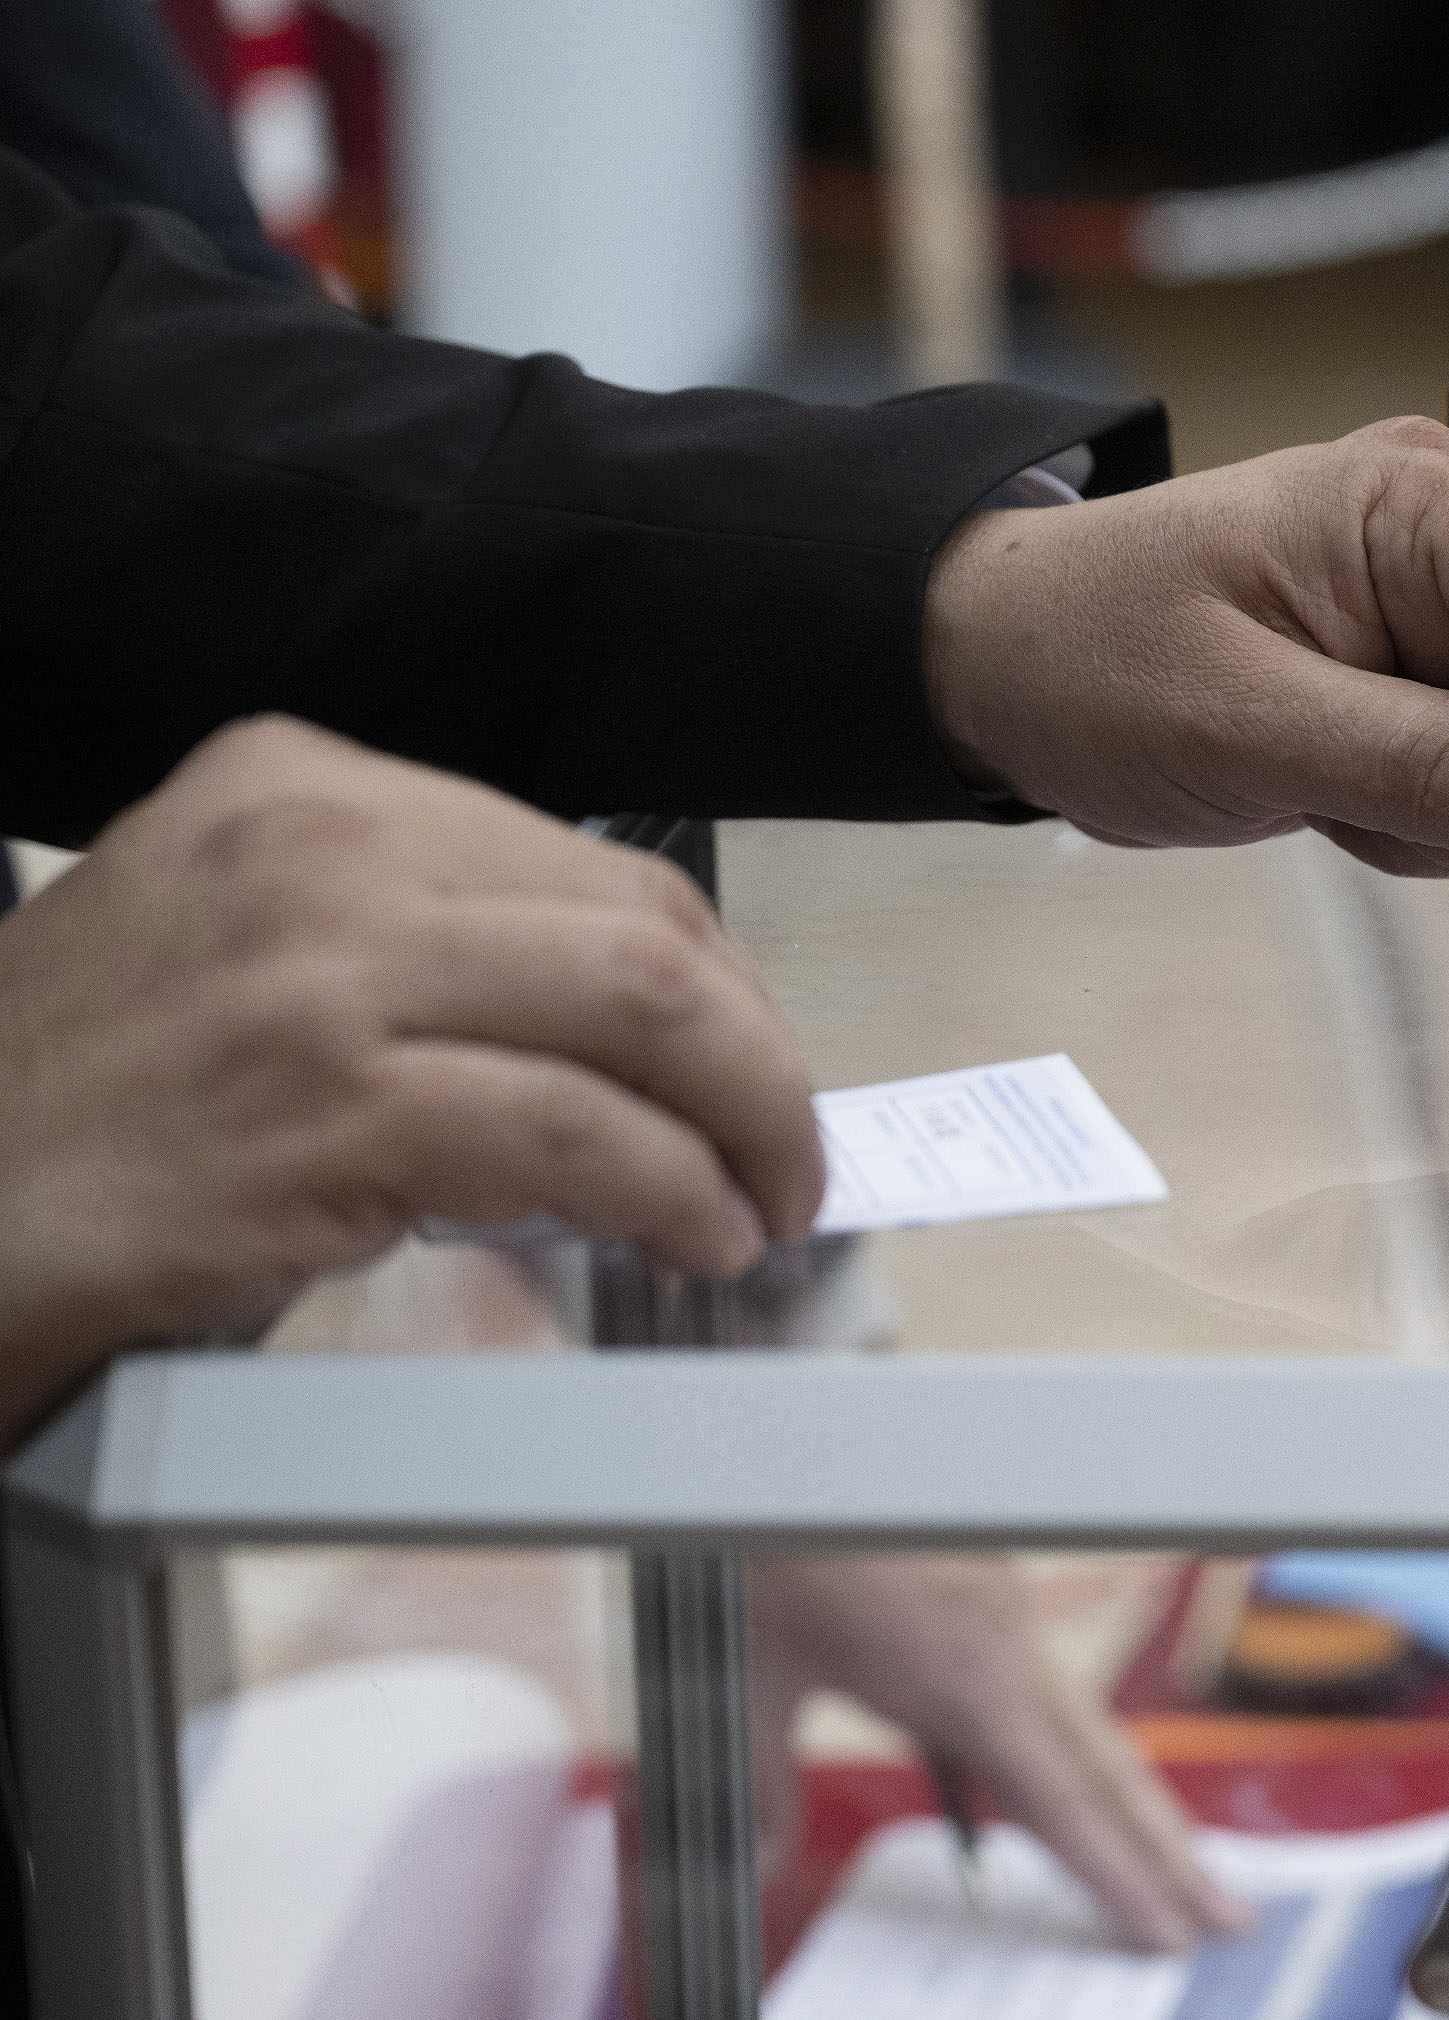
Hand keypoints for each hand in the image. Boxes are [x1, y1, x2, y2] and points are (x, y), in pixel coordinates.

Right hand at [0, 718, 820, 1442]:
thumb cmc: (91, 1096)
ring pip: (645, 1018)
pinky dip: (675, 1195)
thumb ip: (409, 931)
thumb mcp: (236, 934)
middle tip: (784, 1151)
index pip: (595, 868)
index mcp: (306, 782)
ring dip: (745, 1130)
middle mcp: (321, 845)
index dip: (713, 985)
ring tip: (758, 1207)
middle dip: (759, 1057)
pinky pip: (583, 1140)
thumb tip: (621, 1019)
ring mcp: (326, 971)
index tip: (745, 1068)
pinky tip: (692, 1236)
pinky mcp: (335, 1104)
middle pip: (647, 932)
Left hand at [749, 1554, 1247, 1950]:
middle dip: (1173, 1857)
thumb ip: (764, 1777)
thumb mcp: (754, 1668)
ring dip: (1146, 1813)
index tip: (1169, 1936)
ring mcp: (1015, 1623)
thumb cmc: (778, 1542)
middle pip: (1112, 1775)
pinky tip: (1105, 1789)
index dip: (1120, 1876)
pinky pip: (1066, 1700)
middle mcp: (1012, 1654)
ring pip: (1098, 1736)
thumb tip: (765, 1861)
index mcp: (967, 1679)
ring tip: (1192, 1874)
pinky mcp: (1002, 1599)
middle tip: (1232, 1922)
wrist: (794, 1438)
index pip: (1063, 1803)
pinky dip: (1096, 1761)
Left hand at [923, 418, 1448, 879]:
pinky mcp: (1435, 685)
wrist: (1000, 667)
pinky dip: (1423, 821)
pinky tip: (1332, 793)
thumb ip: (1426, 769)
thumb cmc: (1091, 656)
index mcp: (1417, 503)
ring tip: (1322, 786)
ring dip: (1446, 813)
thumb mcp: (1246, 724)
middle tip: (1364, 803)